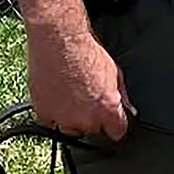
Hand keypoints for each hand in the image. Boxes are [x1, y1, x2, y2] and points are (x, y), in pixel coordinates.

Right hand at [26, 23, 135, 141]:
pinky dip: (52, 112)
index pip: (116, 132)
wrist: (59, 41)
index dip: (114, 124)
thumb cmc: (85, 52)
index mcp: (108, 110)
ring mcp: (64, 118)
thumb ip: (122, 96)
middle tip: (87, 97)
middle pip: (93, 130)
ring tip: (71, 94)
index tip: (110, 119)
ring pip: (71, 128)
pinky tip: (57, 95)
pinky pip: (50, 121)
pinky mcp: (44, 113)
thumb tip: (128, 110)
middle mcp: (86, 119)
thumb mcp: (115, 72)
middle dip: (92, 117)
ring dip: (72, 117)